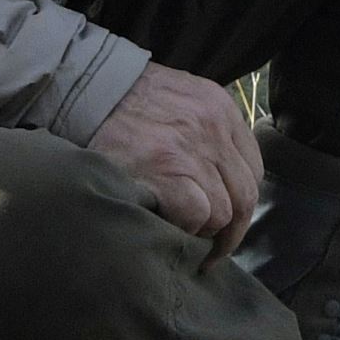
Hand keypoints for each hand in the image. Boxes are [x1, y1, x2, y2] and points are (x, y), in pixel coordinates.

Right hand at [87, 63, 260, 253]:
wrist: (87, 89)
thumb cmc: (126, 101)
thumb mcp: (180, 99)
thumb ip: (205, 131)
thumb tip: (219, 181)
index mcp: (221, 109)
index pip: (252, 169)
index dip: (240, 203)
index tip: (226, 222)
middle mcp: (214, 128)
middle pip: (244, 196)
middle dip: (230, 232)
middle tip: (211, 250)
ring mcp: (192, 149)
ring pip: (222, 212)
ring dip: (202, 230)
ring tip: (179, 232)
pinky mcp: (167, 169)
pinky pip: (196, 214)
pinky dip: (183, 227)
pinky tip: (165, 222)